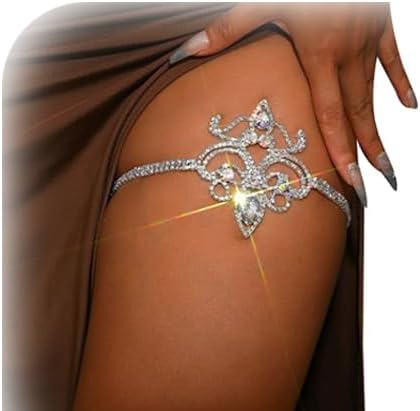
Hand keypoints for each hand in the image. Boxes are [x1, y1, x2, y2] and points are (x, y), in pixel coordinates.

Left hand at [169, 3, 416, 205]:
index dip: (341, 151)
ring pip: (374, 96)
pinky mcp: (380, 25)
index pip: (331, 115)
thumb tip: (187, 53)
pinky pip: (393, 60)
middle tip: (373, 186)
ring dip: (380, 130)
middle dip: (366, 153)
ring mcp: (368, 41)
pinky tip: (409, 107)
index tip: (351, 182)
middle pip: (358, 115)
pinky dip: (400, 84)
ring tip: (386, 164)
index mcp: (320, 53)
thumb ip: (227, 29)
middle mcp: (349, 54)